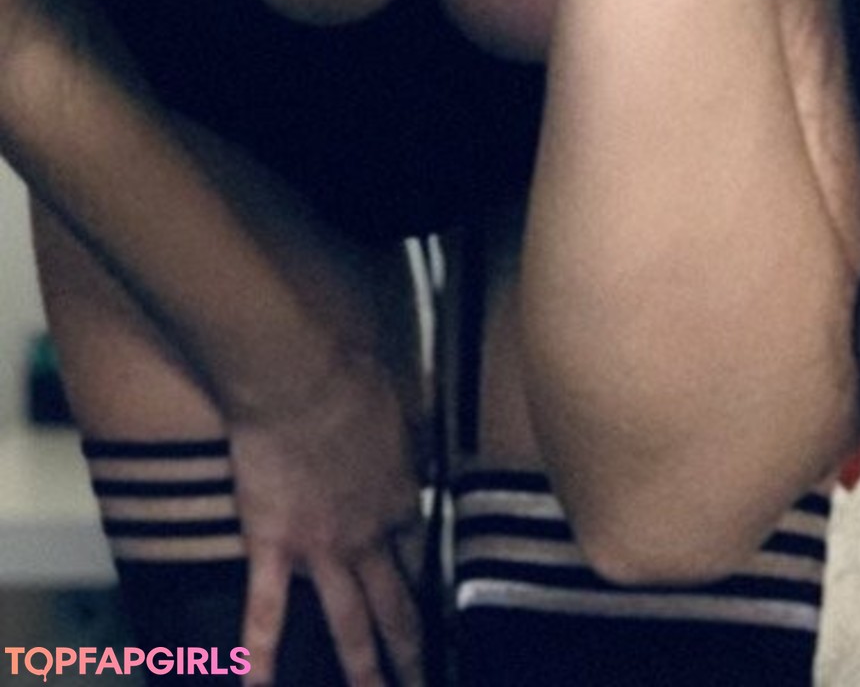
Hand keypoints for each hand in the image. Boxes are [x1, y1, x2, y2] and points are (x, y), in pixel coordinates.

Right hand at [228, 345, 427, 685]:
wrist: (302, 375)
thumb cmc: (352, 372)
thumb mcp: (396, 403)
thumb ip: (400, 434)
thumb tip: (402, 430)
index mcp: (399, 498)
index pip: (417, 552)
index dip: (425, 580)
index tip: (434, 606)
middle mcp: (368, 536)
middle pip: (396, 604)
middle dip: (413, 650)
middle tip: (424, 686)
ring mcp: (321, 550)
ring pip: (349, 624)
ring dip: (364, 671)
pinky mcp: (271, 547)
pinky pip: (263, 613)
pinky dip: (258, 658)